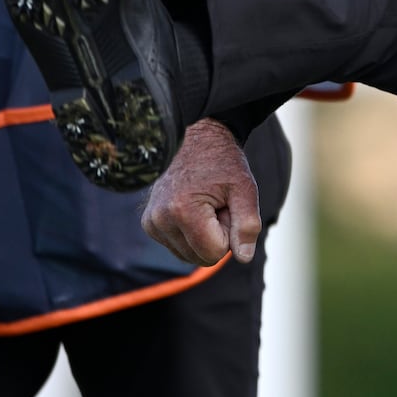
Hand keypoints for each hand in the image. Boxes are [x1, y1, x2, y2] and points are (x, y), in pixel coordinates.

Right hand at [141, 118, 261, 265]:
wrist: (195, 138)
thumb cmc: (223, 162)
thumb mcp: (244, 189)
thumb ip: (247, 225)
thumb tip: (244, 258)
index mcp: (182, 211)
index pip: (215, 253)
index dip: (229, 233)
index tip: (226, 206)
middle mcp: (160, 220)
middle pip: (201, 258)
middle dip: (216, 236)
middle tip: (217, 204)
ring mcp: (152, 223)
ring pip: (189, 255)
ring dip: (204, 236)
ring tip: (205, 204)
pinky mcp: (149, 224)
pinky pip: (178, 247)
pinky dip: (190, 234)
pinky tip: (192, 208)